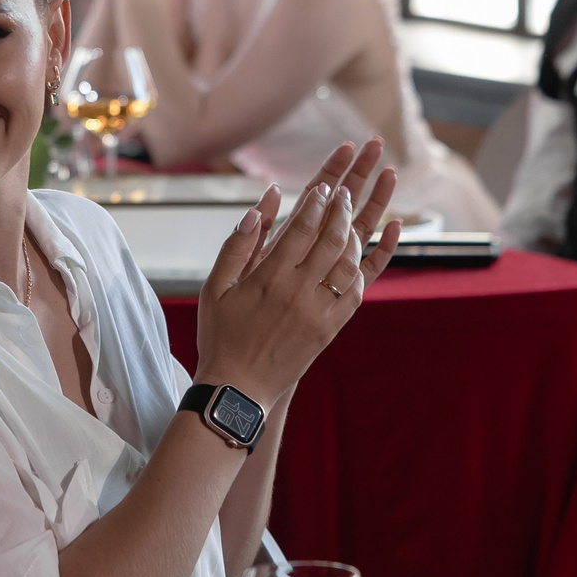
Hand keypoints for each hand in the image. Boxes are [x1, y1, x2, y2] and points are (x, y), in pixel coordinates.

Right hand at [193, 138, 399, 404]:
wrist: (239, 389)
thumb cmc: (221, 335)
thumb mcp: (215, 287)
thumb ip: (237, 245)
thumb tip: (260, 206)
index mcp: (269, 279)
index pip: (301, 228)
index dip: (316, 202)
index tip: (324, 186)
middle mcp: (299, 293)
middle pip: (331, 240)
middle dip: (341, 210)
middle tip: (346, 191)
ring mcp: (319, 313)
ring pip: (348, 264)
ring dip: (354, 235)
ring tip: (353, 217)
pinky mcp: (331, 330)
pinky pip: (356, 293)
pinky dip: (361, 268)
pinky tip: (359, 254)